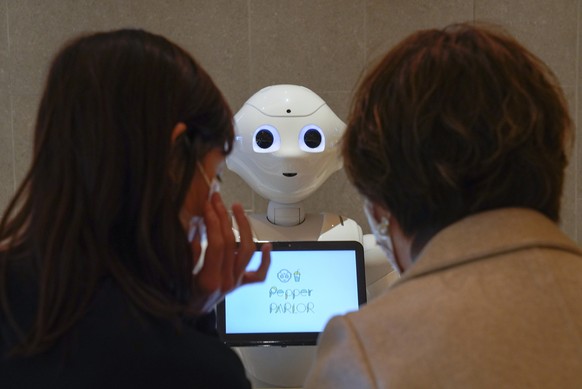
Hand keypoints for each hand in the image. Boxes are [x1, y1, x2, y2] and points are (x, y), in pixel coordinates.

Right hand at [190, 192, 270, 312]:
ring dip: (244, 227)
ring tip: (236, 208)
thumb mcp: (177, 274)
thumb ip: (189, 253)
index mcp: (210, 280)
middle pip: (232, 242)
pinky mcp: (240, 284)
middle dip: (224, 216)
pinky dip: (265, 260)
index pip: (217, 243)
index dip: (213, 221)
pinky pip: (259, 274)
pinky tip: (267, 246)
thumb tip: (197, 227)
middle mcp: (227, 281)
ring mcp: (236, 283)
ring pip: (248, 251)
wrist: (187, 316)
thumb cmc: (178, 296)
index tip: (207, 204)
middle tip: (216, 199)